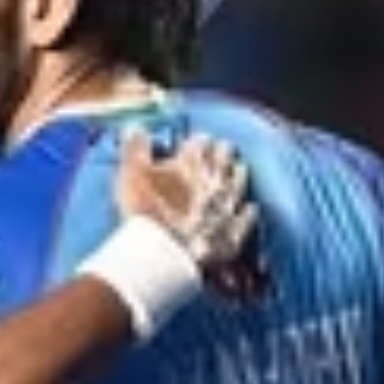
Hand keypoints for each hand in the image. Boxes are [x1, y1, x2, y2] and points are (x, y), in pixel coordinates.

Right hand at [112, 127, 255, 274]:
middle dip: (220, 153)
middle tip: (217, 151)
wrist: (164, 256)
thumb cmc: (147, 213)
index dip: (194, 141)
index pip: (200, 141)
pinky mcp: (233, 234)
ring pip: (240, 182)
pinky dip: (247, 213)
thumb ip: (135, 148)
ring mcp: (228, 207)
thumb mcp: (132, 174)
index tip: (190, 144)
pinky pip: (246, 219)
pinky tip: (250, 208)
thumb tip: (134, 127)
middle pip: (225, 157)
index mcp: (193, 162)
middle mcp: (216, 180)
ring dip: (237, 175)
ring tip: (237, 169)